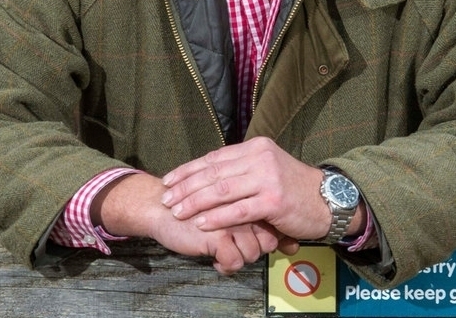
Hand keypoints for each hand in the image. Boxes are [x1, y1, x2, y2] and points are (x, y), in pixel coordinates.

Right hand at [92, 172, 284, 274]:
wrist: (161, 206)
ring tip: (222, 252)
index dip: (266, 240)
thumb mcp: (231, 210)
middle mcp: (245, 201)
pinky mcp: (218, 233)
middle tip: (234, 248)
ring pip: (252, 254)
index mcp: (249, 190)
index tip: (252, 242)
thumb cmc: (199, 208)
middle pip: (267, 242)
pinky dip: (224, 266)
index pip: (273, 225)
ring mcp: (233, 216)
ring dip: (238, 259)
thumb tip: (294, 244)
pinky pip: (234, 262)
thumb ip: (258, 221)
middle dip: (253, 252)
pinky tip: (213, 258)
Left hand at [160, 136, 332, 240]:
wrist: (327, 200)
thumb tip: (209, 174)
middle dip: (186, 186)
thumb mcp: (267, 168)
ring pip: (222, 190)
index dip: (188, 169)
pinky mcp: (273, 200)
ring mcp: (267, 177)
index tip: (168, 180)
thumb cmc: (293, 187)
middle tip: (166, 198)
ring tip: (177, 210)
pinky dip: (217, 217)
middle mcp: (260, 157)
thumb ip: (242, 169)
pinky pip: (238, 210)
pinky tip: (201, 223)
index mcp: (255, 147)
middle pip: (214, 172)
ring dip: (195, 201)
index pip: (214, 157)